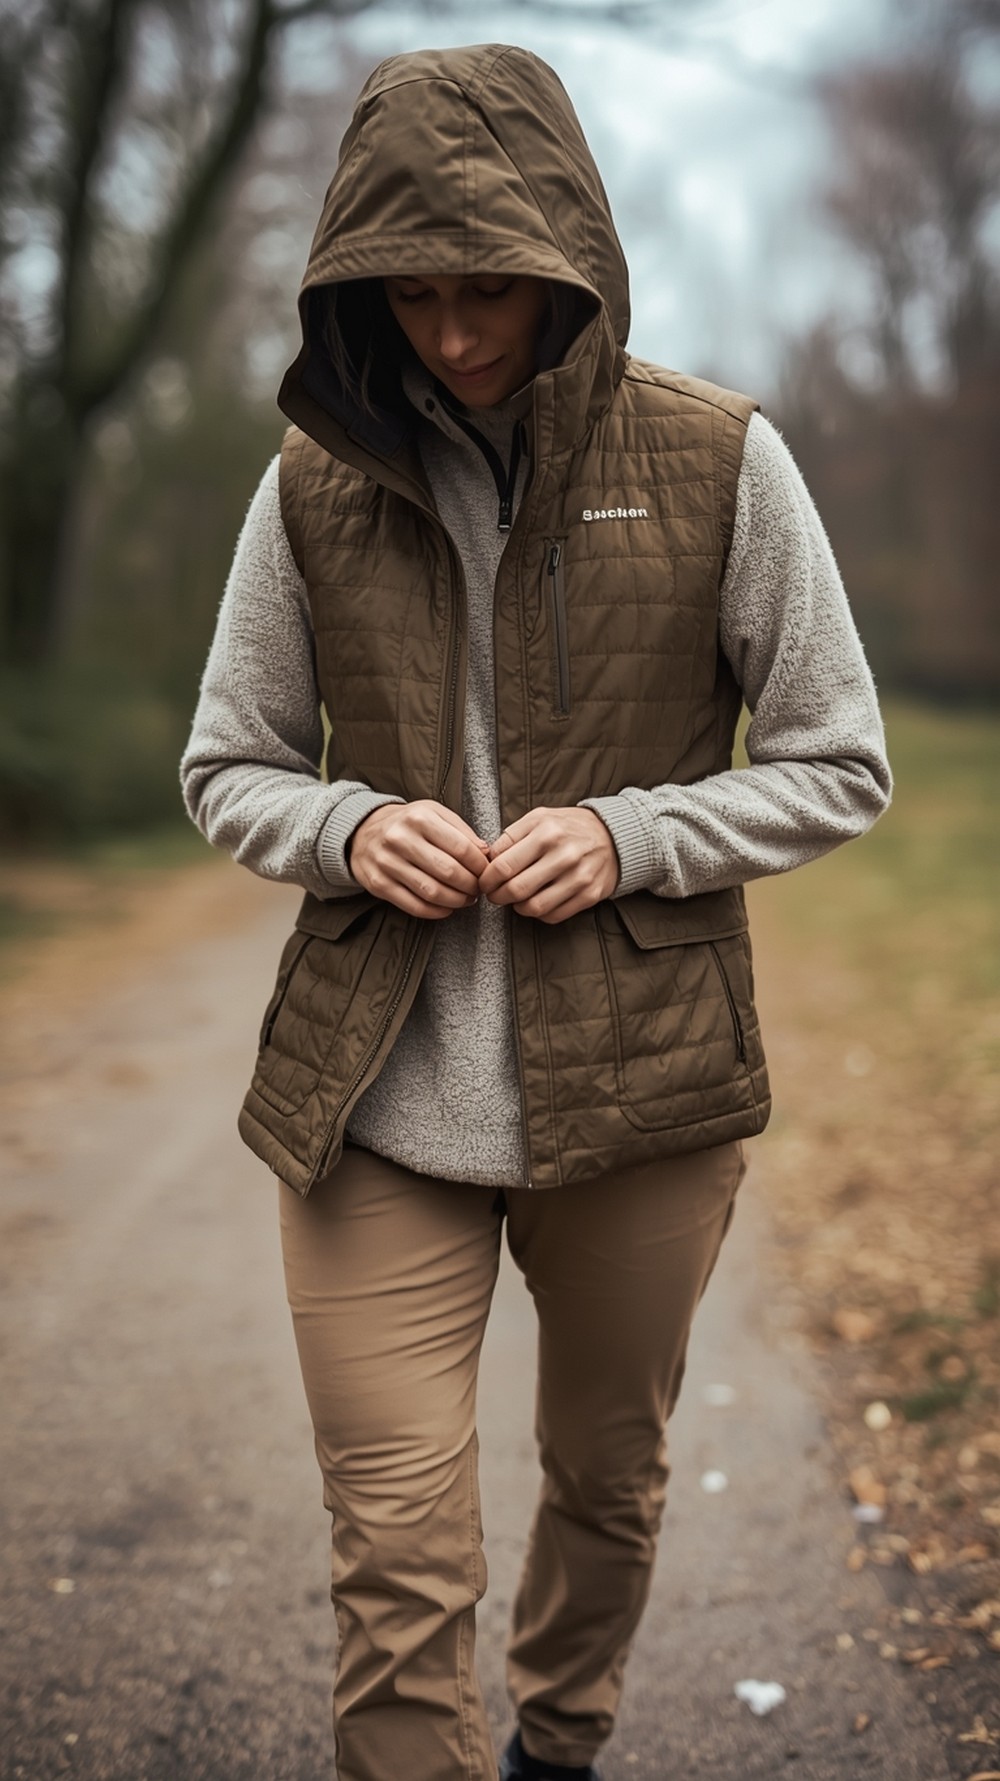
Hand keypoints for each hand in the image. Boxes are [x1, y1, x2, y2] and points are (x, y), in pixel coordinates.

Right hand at [349, 800, 489, 919]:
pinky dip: (436, 911)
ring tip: (465, 899)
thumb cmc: (407, 823)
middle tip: (478, 889)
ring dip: (456, 901)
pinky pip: (414, 905)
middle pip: (449, 871)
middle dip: (471, 885)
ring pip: (432, 892)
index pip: (461, 848)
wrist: (362, 831)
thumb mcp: (433, 813)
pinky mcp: (378, 884)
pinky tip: (446, 908)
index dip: (480, 865)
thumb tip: (485, 854)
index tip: (486, 872)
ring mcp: (387, 863)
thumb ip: (461, 830)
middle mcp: (400, 838)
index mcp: (419, 817)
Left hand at [479, 807, 619, 923]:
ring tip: (515, 899)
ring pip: (534, 907)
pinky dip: (539, 913)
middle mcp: (564, 855)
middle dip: (497, 896)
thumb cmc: (567, 827)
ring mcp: (579, 877)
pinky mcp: (590, 895)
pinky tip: (536, 901)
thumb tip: (486, 861)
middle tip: (494, 894)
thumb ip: (511, 837)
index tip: (484, 882)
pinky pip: (553, 916)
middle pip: (516, 889)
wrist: (613, 836)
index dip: (487, 879)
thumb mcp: (538, 818)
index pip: (503, 866)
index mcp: (546, 832)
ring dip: (517, 907)